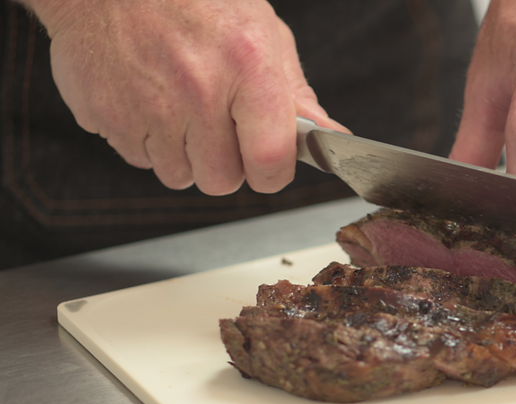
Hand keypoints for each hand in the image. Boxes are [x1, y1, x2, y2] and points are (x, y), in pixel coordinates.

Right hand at [27, 0, 346, 194]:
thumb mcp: (260, 29)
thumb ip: (293, 90)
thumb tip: (326, 132)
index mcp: (247, 65)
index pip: (271, 160)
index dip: (273, 173)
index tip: (269, 166)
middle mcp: (198, 90)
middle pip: (222, 180)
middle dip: (225, 164)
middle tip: (219, 128)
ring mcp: (149, 106)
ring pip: (179, 176)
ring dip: (184, 155)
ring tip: (181, 109)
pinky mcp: (107, 115)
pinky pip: (140, 159)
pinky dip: (148, 141)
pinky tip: (149, 101)